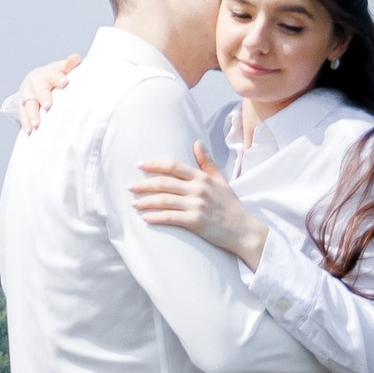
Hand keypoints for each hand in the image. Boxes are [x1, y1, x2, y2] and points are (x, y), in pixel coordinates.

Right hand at [15, 54, 82, 132]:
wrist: (34, 80)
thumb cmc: (54, 76)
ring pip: (29, 104)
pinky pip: (23, 114)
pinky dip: (25, 122)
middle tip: (48, 105)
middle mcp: (36, 84)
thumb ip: (68, 64)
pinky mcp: (22, 106)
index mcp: (48, 74)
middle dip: (43, 98)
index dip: (58, 78)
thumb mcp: (60, 69)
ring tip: (36, 124)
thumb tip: (76, 57)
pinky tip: (29, 131)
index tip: (64, 82)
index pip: (53, 75)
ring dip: (32, 114)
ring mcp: (28, 95)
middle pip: (39, 90)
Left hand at [131, 145, 267, 266]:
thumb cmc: (231, 206)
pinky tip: (146, 218)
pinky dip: (156, 217)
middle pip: (164, 183)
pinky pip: (170, 217)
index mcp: (202, 177)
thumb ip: (207, 162)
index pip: (173, 166)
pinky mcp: (196, 222)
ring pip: (164, 200)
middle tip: (130, 187)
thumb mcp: (221, 180)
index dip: (154, 164)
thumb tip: (196, 142)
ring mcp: (197, 205)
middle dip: (144, 184)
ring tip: (134, 204)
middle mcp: (198, 189)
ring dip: (146, 201)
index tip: (140, 165)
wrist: (243, 230)